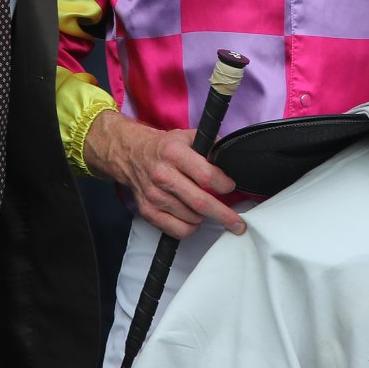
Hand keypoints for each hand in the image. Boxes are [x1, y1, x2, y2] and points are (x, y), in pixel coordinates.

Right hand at [84, 111, 243, 238]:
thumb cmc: (165, 147)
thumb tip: (232, 162)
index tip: (230, 186)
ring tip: (205, 207)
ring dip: (205, 217)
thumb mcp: (188, 137)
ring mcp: (154, 195)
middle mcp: (163, 175)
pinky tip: (193, 217)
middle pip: (200, 202)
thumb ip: (212, 147)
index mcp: (174, 153)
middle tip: (237, 223)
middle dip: (223, 215)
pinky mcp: (148, 211)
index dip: (224, 185)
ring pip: (192, 218)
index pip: (206, 176)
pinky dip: (191, 227)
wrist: (131, 154)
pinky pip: (177, 230)